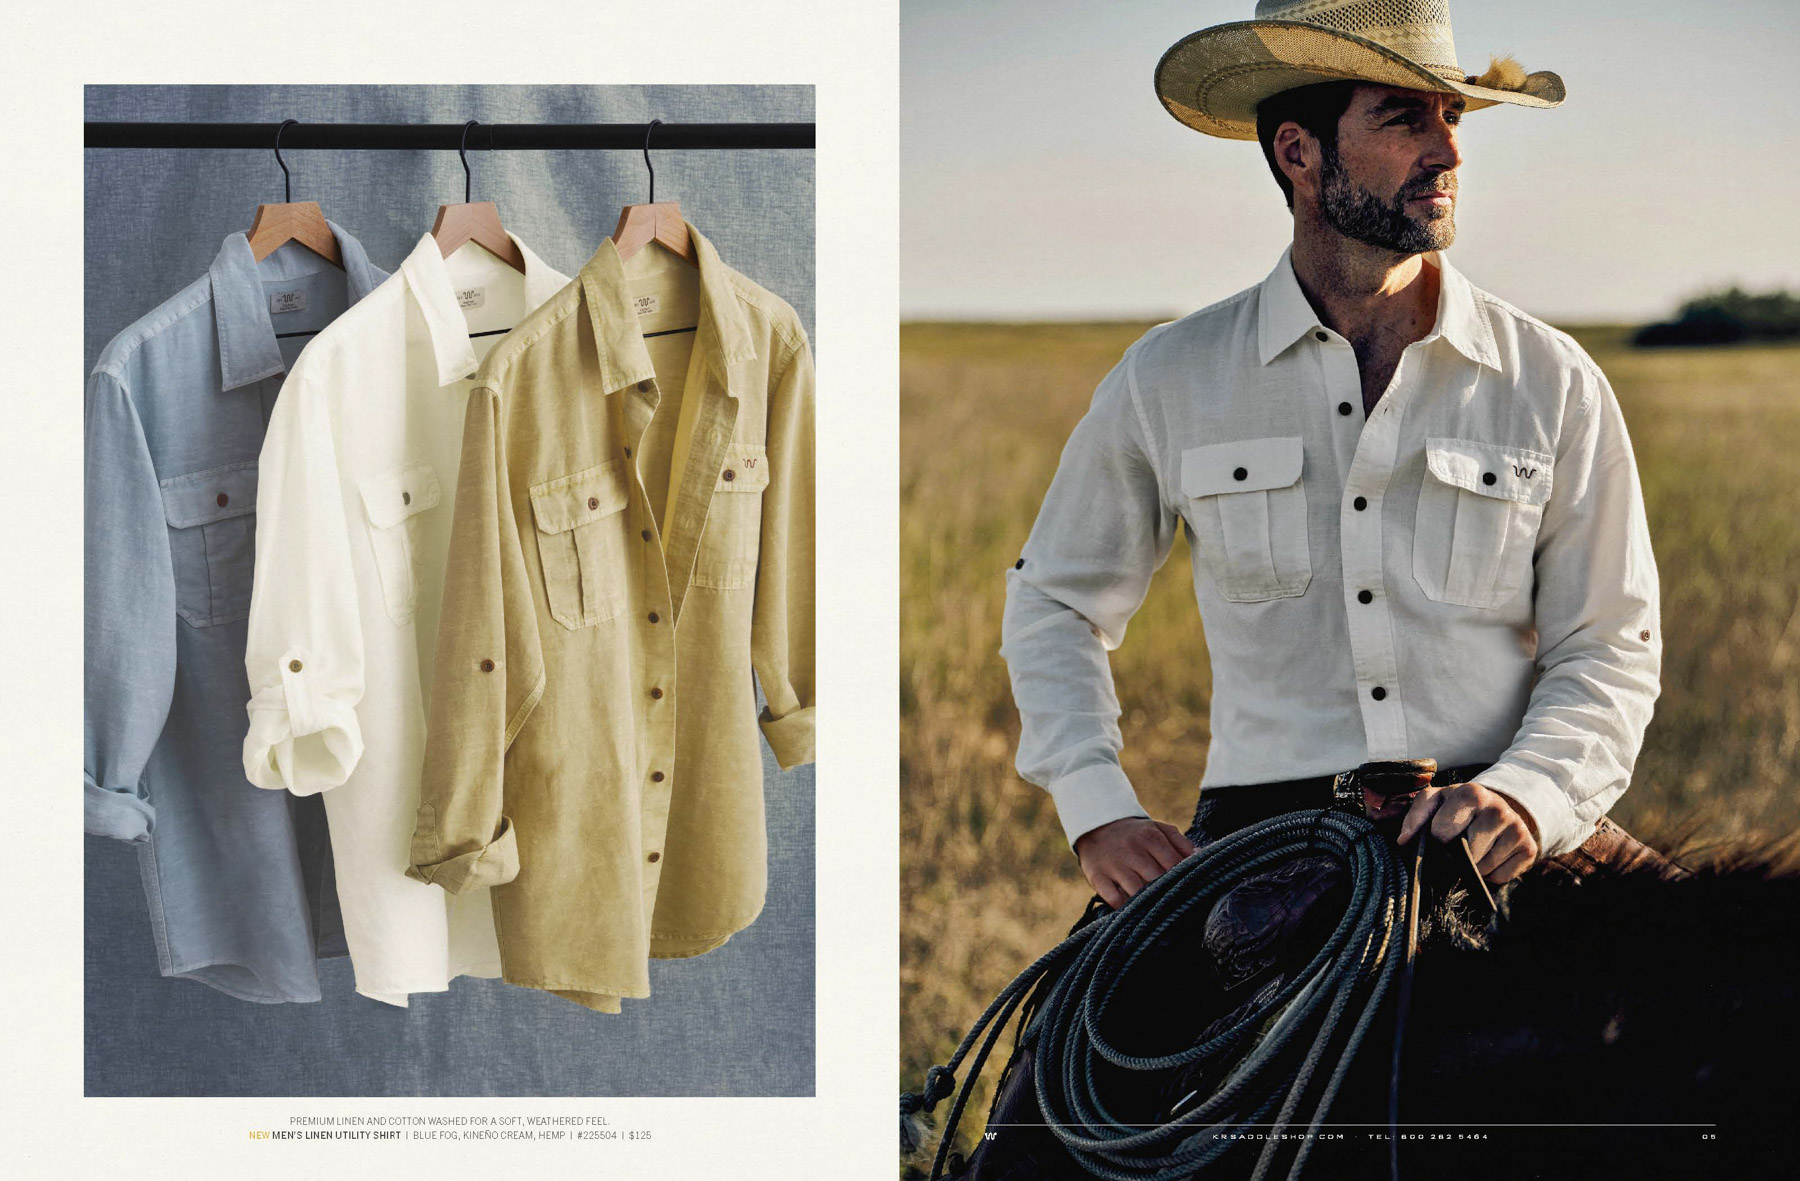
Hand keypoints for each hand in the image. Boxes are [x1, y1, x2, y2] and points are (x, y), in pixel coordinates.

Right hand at [1073, 817, 1195, 908]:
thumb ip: (1181, 843)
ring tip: (1157, 910)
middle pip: (1157, 880)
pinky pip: (1114, 899)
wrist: (1095, 827)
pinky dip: (1125, 908)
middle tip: (1176, 904)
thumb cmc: (1135, 834)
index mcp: (1150, 836)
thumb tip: (1201, 858)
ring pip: (1137, 892)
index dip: (1184, 880)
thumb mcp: (1157, 829)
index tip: (1191, 891)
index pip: (1174, 864)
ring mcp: (1113, 865)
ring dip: (1148, 903)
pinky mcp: (1097, 877)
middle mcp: (1131, 850)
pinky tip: (1133, 909)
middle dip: (1168, 894)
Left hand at [1397, 781, 1538, 883]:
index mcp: (1472, 793)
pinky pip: (1500, 877)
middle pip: (1466, 853)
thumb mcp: (1434, 802)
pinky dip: (1490, 874)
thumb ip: (1415, 817)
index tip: (1440, 837)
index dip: (1437, 840)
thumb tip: (1404, 841)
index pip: (1443, 832)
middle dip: (1455, 856)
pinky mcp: (1529, 849)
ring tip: (1473, 849)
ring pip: (1483, 867)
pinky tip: (1490, 857)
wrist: (1496, 808)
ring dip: (1472, 866)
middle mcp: (1499, 809)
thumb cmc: (1457, 808)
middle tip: (1456, 846)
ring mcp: (1517, 829)